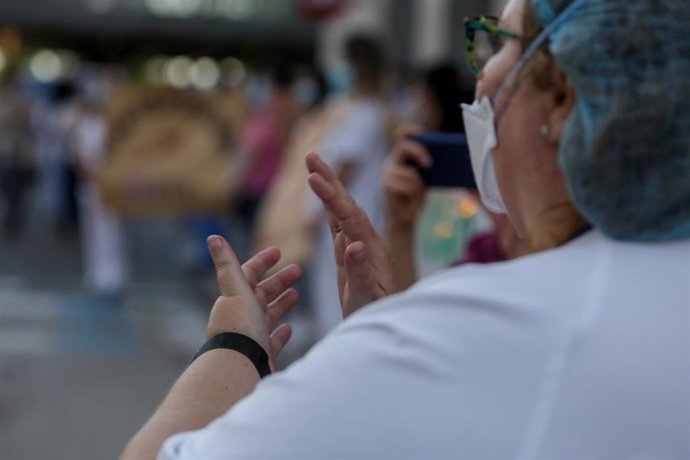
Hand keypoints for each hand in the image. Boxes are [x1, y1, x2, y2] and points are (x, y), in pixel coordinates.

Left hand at [206, 236, 301, 369]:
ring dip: (281, 303)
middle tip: (299, 270)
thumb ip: (227, 263)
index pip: (249, 273)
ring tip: (296, 295)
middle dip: (279, 280)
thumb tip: (212, 237)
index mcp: (236, 297)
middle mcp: (242, 315)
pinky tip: (289, 328)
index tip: (278, 252)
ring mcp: (252, 335)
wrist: (238, 367)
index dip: (262, 261)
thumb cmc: (238, 327)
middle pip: (262, 293)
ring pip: (269, 315)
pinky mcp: (261, 354)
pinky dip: (281, 332)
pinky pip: (273, 341)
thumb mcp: (234, 289)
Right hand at [306, 152, 397, 317]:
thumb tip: (353, 245)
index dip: (330, 195)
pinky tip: (326, 197)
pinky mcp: (354, 254)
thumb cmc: (375, 316)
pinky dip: (331, 207)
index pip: (348, 215)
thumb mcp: (366, 299)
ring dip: (330, 188)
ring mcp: (361, 246)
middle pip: (347, 204)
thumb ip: (361, 273)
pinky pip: (341, 224)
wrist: (388, 325)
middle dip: (329, 179)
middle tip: (310, 155)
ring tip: (314, 167)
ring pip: (343, 211)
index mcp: (370, 249)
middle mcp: (367, 242)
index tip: (312, 176)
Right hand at [381, 124, 431, 230]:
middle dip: (419, 152)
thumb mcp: (424, 178)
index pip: (401, 136)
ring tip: (416, 196)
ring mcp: (386, 174)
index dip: (409, 130)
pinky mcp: (386, 186)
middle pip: (404, 146)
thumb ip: (425, 165)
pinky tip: (409, 202)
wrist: (404, 220)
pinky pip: (409, 186)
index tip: (421, 132)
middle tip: (430, 164)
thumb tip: (441, 157)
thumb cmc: (415, 198)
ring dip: (419, 186)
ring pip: (411, 173)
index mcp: (399, 158)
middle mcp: (390, 163)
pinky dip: (415, 195)